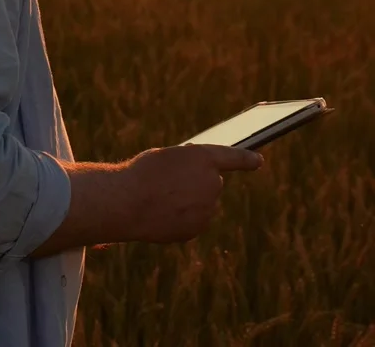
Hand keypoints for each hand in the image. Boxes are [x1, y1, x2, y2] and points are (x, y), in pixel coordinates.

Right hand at [126, 144, 262, 243]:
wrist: (127, 202)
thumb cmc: (142, 173)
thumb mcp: (166, 156)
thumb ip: (188, 163)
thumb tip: (195, 176)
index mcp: (205, 158)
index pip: (235, 157)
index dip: (248, 159)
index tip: (258, 160)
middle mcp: (212, 182)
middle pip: (213, 182)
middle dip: (198, 182)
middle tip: (172, 181)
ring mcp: (207, 208)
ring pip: (203, 203)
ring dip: (190, 201)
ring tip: (163, 199)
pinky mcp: (198, 228)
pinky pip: (194, 220)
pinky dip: (183, 217)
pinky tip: (164, 214)